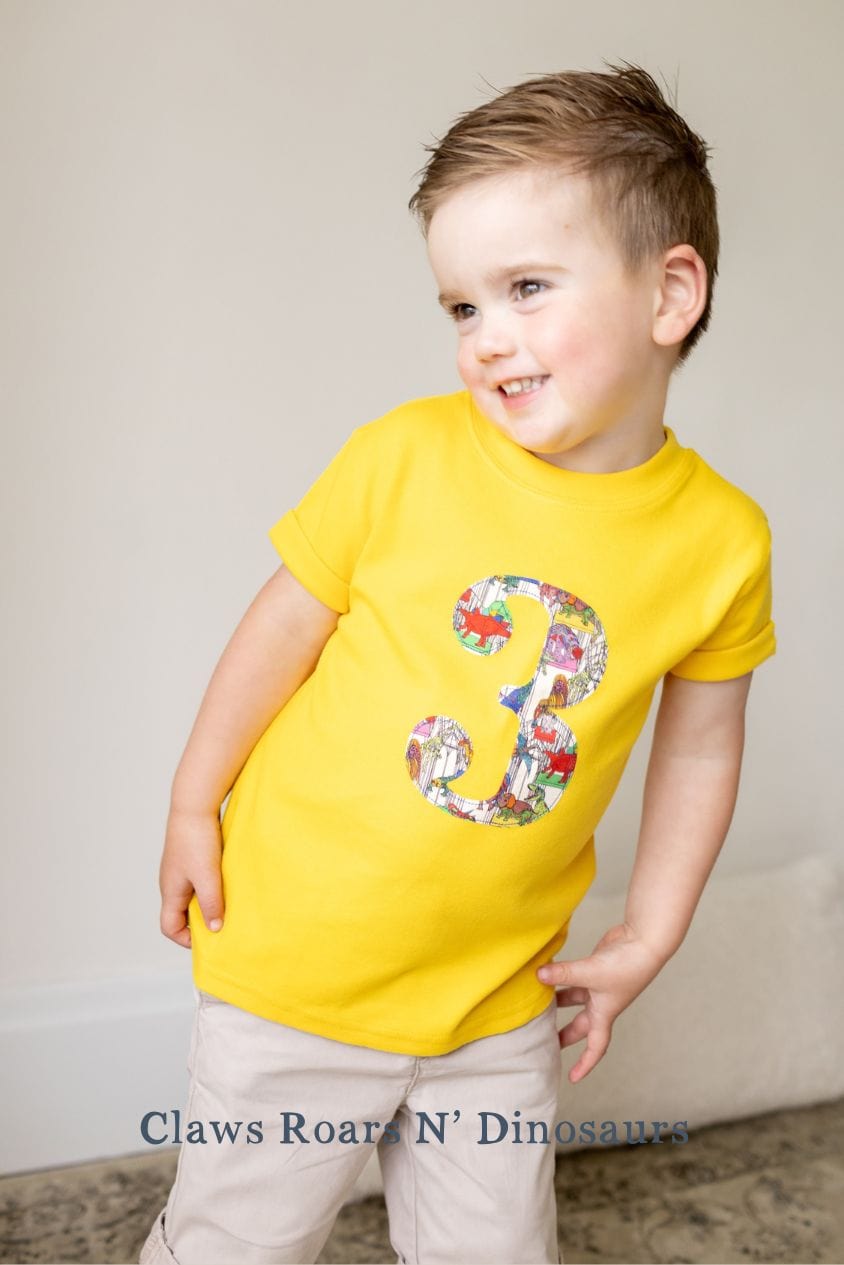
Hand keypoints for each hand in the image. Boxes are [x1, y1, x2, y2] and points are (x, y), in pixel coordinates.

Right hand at [159, 806, 224, 947]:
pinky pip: (199, 881)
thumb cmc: (196, 840)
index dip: (186, 939)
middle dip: (200, 922)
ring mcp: (181, 870)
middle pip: (181, 914)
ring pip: (192, 897)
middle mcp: (172, 883)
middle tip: (223, 923)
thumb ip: (210, 904)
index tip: (209, 938)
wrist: (195, 804)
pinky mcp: (191, 858)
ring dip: (208, 903)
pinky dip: (211, 887)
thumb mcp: (206, 876)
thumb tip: (214, 929)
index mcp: (170, 891)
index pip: (169, 926)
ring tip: (228, 903)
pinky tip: (228, 882)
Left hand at [537, 922, 666, 1083]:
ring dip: (557, 1002)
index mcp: (605, 1014)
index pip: (595, 1047)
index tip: (572, 1078)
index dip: (584, 1064)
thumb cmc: (626, 965)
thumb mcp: (590, 973)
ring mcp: (599, 985)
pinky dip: (561, 976)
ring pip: (574, 999)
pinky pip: (574, 977)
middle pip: (581, 1025)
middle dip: (564, 1035)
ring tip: (537, 1004)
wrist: (644, 941)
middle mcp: (602, 1003)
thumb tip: (538, 975)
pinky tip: (545, 972)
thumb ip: (563, 974)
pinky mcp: (596, 967)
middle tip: (544, 1041)